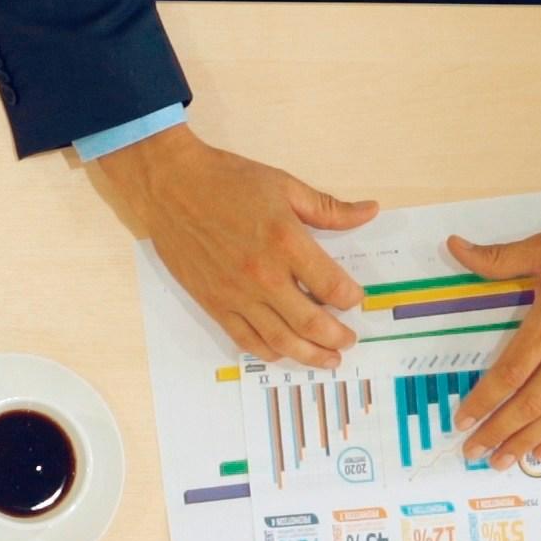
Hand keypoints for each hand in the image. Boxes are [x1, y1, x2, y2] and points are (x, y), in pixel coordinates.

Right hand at [88, 126, 375, 366]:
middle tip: (348, 340)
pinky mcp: (214, 303)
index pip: (331, 285)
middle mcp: (263, 274)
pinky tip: (284, 352)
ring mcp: (236, 294)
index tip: (355, 299)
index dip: (351, 298)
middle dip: (337, 336)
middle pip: (311, 322)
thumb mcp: (284, 185)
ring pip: (281, 340)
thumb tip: (368, 212)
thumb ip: (329, 208)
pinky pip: (246, 339)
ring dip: (309, 355)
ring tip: (327, 359)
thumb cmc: (226, 181)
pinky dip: (269, 352)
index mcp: (286, 241)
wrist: (171, 186)